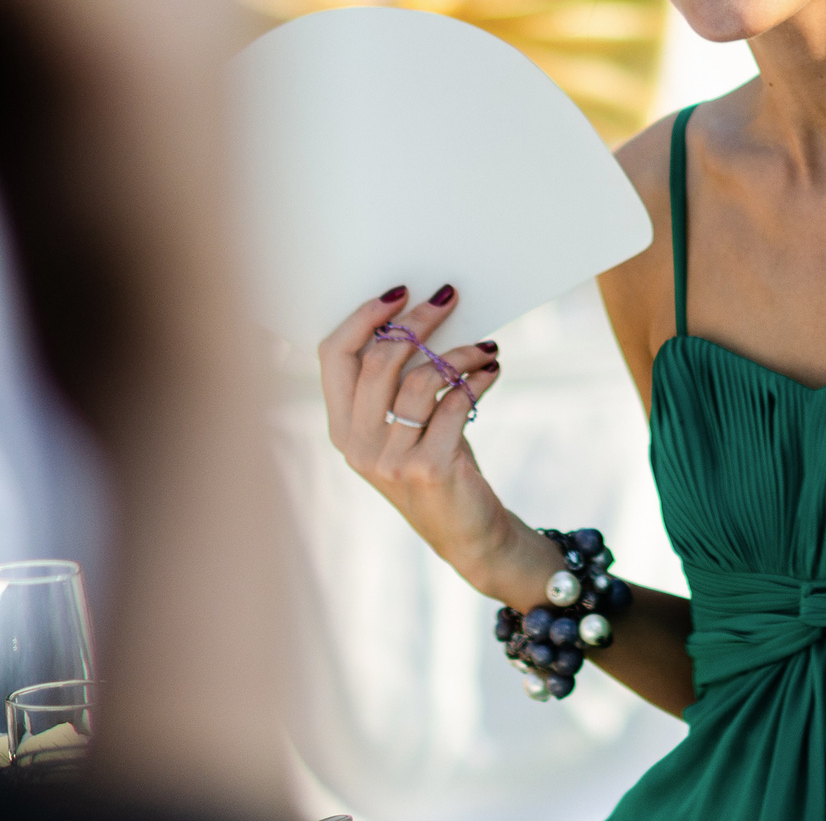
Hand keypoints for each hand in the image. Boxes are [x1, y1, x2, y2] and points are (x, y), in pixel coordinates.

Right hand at [320, 284, 548, 602]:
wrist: (468, 533)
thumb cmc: (437, 466)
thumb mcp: (405, 428)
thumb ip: (398, 384)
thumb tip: (421, 316)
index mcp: (341, 427)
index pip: (333, 356)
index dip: (363, 317)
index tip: (399, 292)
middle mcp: (356, 444)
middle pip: (379, 359)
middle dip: (418, 320)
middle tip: (450, 298)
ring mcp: (389, 459)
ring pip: (422, 378)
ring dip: (460, 352)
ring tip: (486, 348)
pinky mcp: (428, 467)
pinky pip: (453, 403)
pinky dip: (477, 378)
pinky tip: (492, 371)